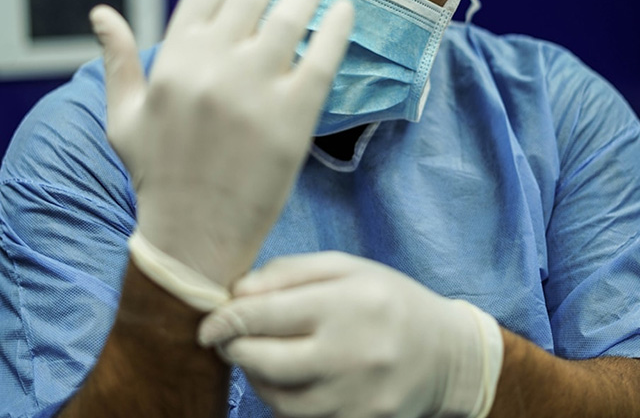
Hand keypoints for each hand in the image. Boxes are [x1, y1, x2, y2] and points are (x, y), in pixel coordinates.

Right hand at [90, 0, 352, 287]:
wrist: (193, 237)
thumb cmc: (158, 176)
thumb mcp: (123, 117)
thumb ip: (118, 60)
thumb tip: (102, 14)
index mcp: (173, 61)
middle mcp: (213, 67)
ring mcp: (255, 91)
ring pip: (289, 20)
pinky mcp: (293, 119)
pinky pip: (322, 60)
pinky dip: (337, 30)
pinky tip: (346, 10)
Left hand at [199, 252, 502, 417]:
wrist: (445, 353)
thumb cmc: (389, 298)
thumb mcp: (346, 267)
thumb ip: (291, 272)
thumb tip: (238, 291)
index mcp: (346, 303)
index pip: (268, 313)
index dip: (228, 319)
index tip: (209, 322)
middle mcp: (350, 353)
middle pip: (265, 361)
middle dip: (234, 349)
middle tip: (225, 338)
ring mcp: (354, 397)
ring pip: (278, 398)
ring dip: (254, 376)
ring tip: (257, 354)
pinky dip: (281, 399)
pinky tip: (285, 377)